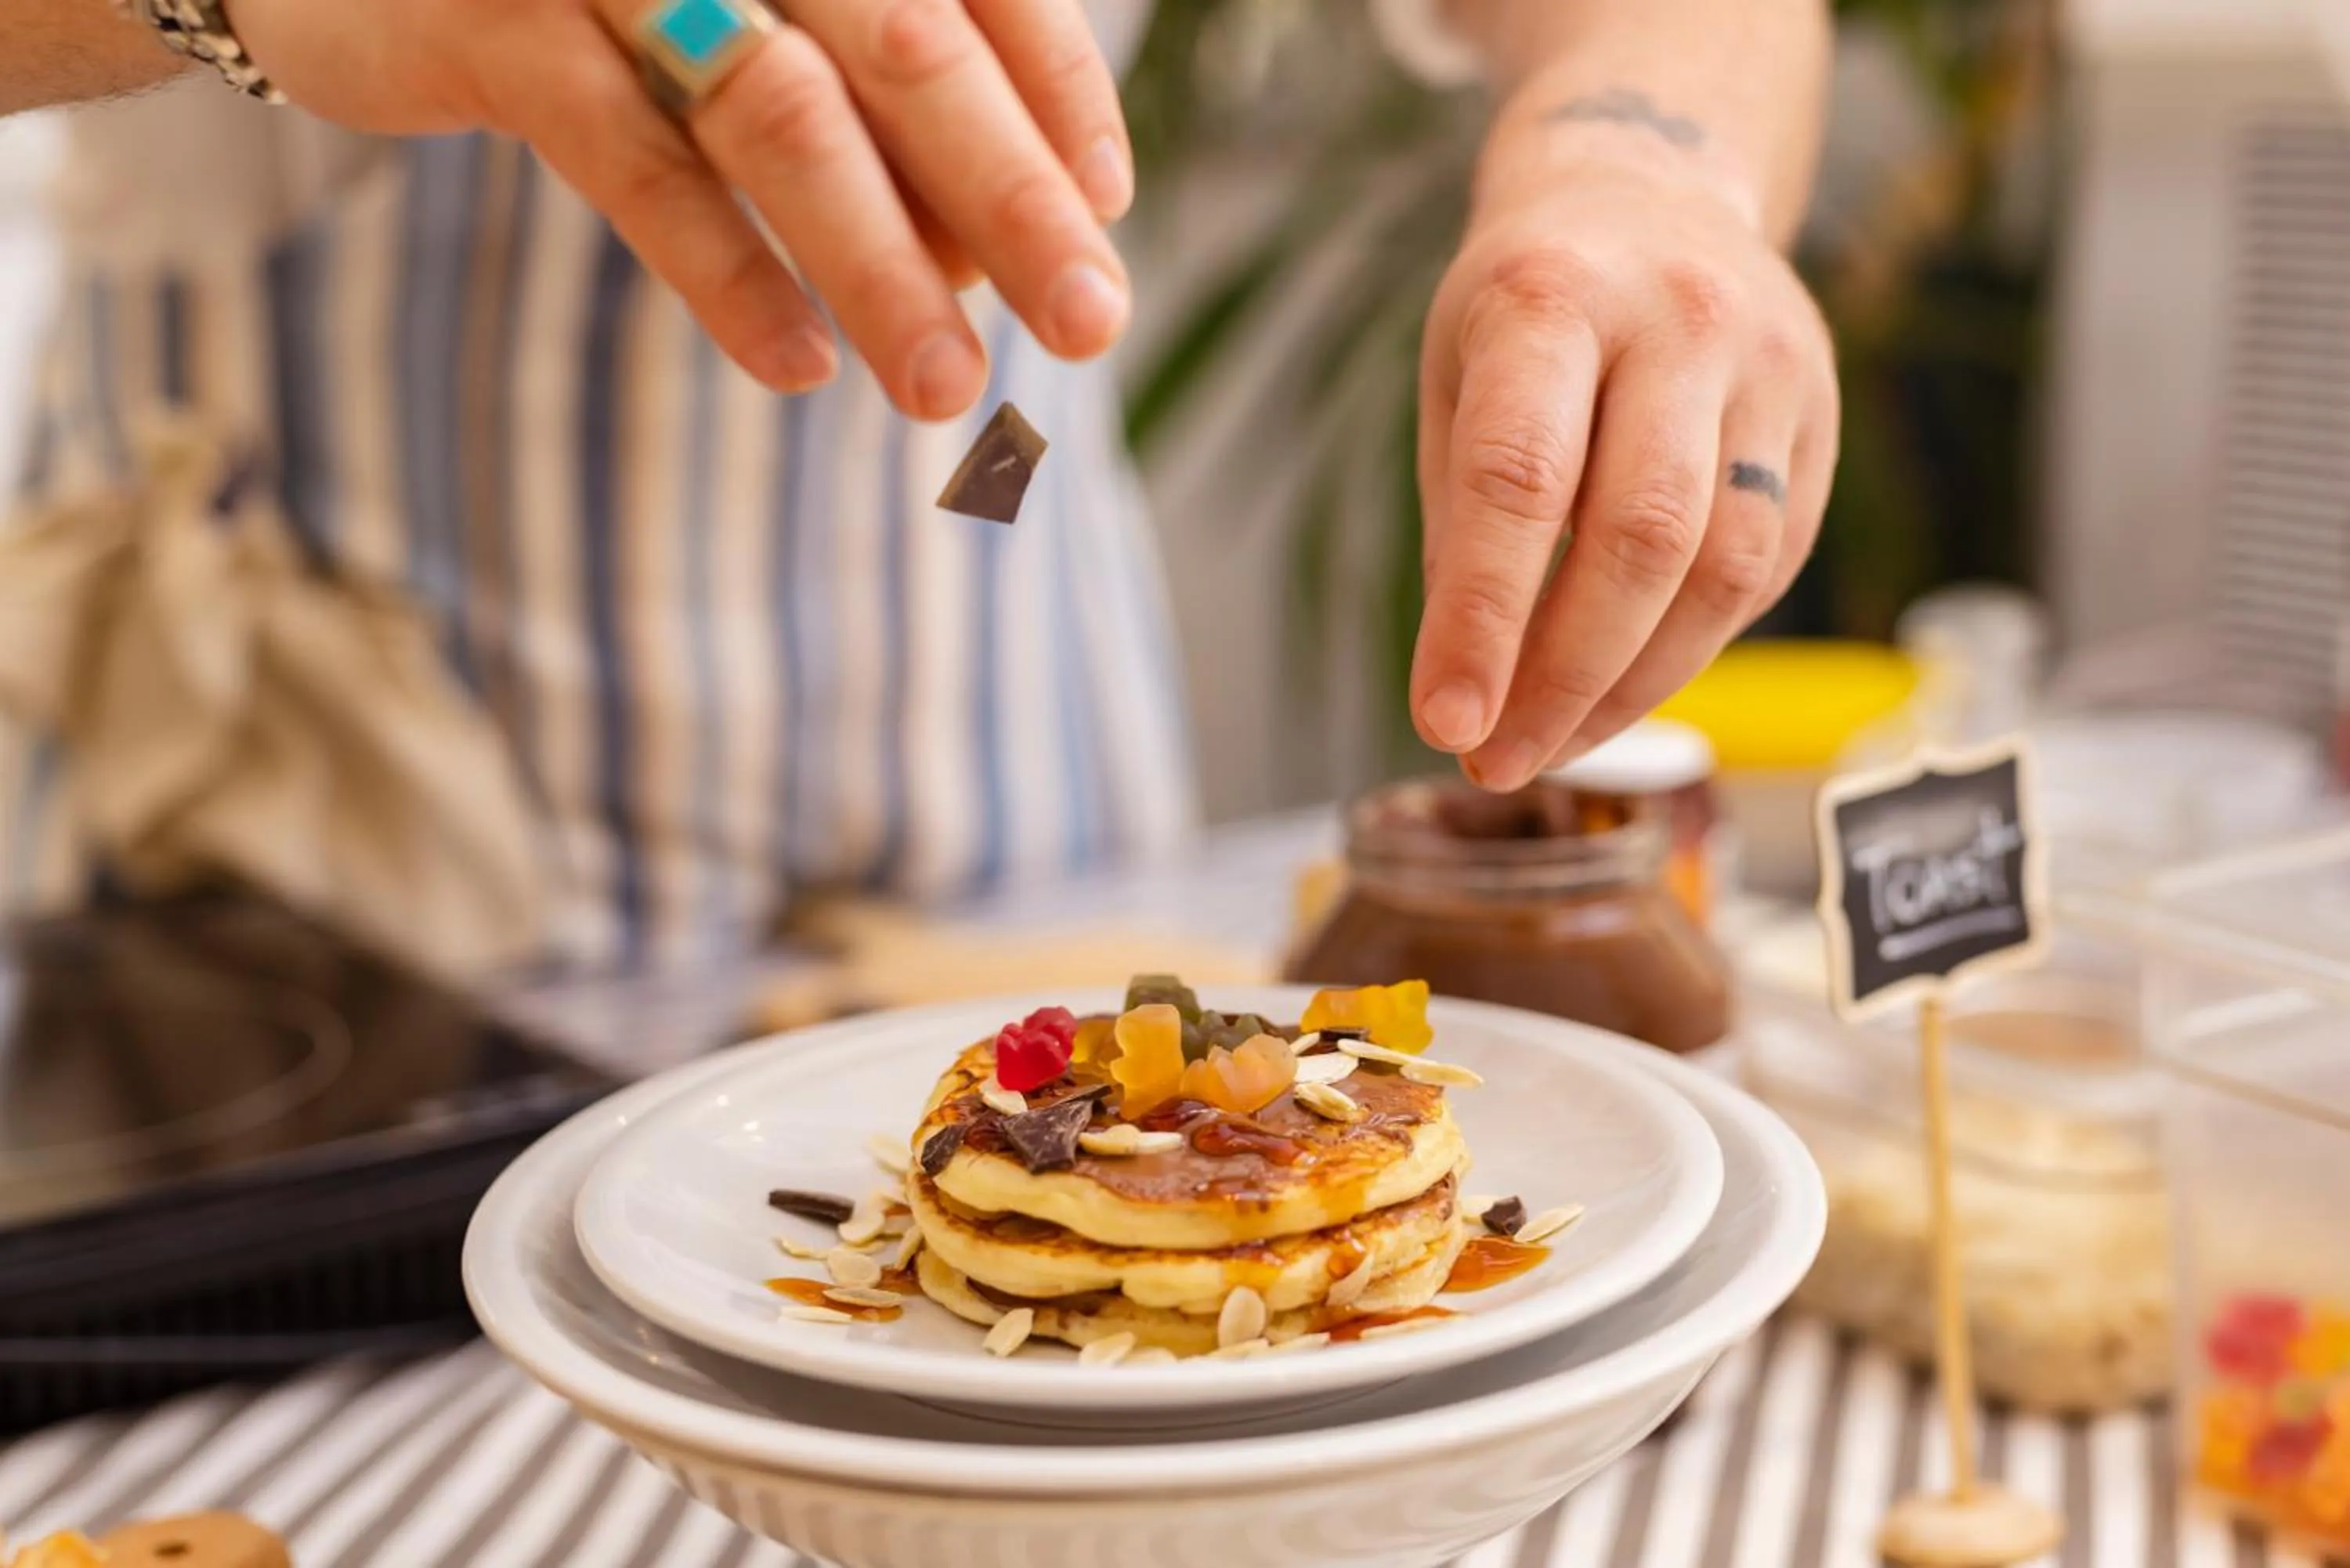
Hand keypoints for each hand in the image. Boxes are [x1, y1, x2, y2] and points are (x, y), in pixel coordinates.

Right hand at [230, 0, 1135, 418]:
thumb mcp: (748, 11)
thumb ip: (867, 99)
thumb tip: (988, 257)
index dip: (1057, 89)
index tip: (1107, 206)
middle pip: (909, 44)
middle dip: (1012, 197)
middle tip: (1092, 321)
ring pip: (779, 112)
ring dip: (879, 264)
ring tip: (945, 390)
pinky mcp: (493, 23)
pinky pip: (633, 159)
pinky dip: (724, 271)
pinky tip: (797, 365)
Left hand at [1410, 101, 1837, 790]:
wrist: (1653, 190)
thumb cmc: (1528, 307)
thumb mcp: (1454, 379)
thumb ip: (1463, 525)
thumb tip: (1468, 694)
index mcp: (1555, 295)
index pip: (1522, 480)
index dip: (1483, 619)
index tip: (1445, 722)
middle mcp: (1680, 320)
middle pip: (1641, 537)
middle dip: (1565, 678)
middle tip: (1498, 760)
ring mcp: (1771, 367)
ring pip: (1723, 568)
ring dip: (1636, 685)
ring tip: (1554, 744)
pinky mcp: (1818, 424)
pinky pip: (1765, 566)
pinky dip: (1689, 646)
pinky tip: (1624, 684)